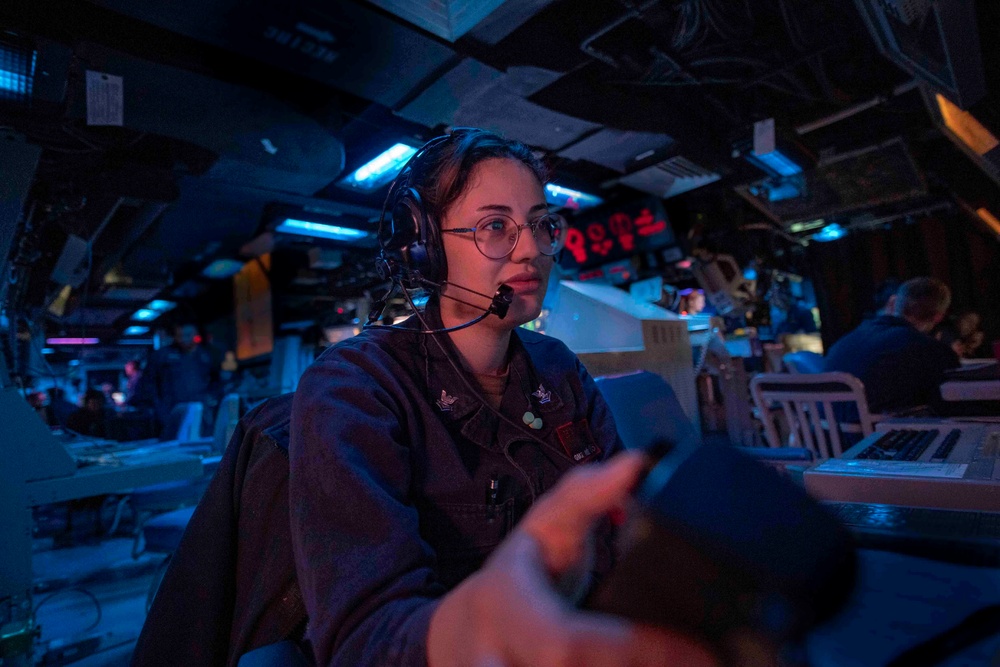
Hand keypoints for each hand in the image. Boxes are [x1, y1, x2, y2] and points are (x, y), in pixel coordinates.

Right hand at [427, 452, 718, 666]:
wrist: (458, 638)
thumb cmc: (512, 581)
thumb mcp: (541, 527)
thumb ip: (587, 495)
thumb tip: (635, 464)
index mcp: (503, 609)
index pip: (567, 644)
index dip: (638, 651)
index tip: (703, 654)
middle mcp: (494, 662)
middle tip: (710, 665)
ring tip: (696, 666)